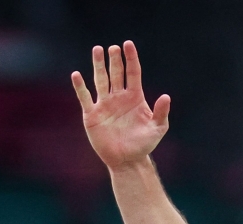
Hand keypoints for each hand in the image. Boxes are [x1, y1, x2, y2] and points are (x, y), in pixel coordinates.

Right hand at [72, 41, 170, 170]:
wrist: (127, 160)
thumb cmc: (144, 145)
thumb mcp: (157, 129)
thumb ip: (161, 113)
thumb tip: (166, 96)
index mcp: (135, 98)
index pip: (133, 73)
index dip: (131, 59)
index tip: (128, 44)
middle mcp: (119, 97)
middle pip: (116, 73)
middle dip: (115, 60)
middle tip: (113, 47)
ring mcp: (105, 104)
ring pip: (101, 80)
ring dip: (98, 65)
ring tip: (97, 50)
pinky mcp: (92, 114)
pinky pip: (85, 97)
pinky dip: (80, 87)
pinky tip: (77, 75)